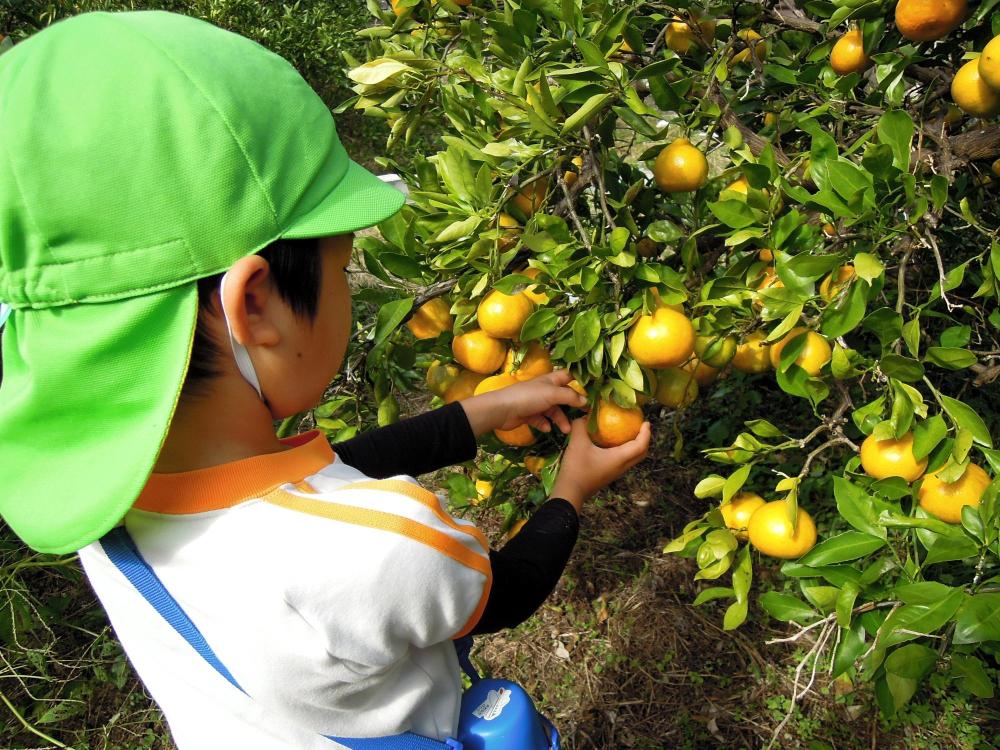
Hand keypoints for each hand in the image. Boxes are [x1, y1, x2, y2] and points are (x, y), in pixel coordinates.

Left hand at [460, 370, 586, 437]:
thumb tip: (586, 401)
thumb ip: (570, 397)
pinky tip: (547, 429)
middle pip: (564, 396)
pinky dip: (546, 424)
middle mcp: (545, 390)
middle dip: (573, 405)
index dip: (580, 380)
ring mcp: (536, 403)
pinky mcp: (529, 415)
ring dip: (561, 420)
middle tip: (585, 415)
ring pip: (554, 411)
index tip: (593, 389)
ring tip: (566, 431)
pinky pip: (542, 420)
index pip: (569, 375)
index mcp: (551, 380)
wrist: (502, 410)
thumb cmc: (528, 397)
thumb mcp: (552, 394)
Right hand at [551, 416, 650, 510]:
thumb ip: (581, 426)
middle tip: (640, 427)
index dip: (646, 433)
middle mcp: (621, 466)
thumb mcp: (577, 443)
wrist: (570, 492)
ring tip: (628, 433)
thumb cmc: (576, 468)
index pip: (640, 446)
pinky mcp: (608, 474)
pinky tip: (612, 443)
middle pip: (641, 454)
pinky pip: (623, 461)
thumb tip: (584, 416)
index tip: (646, 422)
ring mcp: (615, 472)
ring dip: (635, 446)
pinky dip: (624, 450)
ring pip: (632, 458)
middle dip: (644, 440)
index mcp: (619, 458)